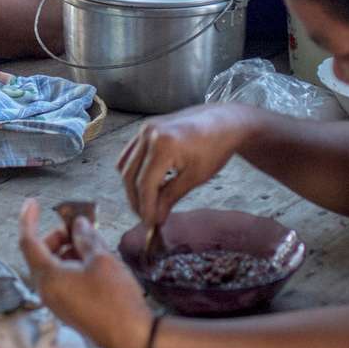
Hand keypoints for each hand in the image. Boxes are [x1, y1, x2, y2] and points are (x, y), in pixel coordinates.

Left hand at [17, 198, 150, 347]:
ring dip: (67, 251)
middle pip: (40, 255)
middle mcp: (47, 291)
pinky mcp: (70, 310)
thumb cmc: (115, 296)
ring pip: (53, 269)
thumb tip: (78, 224)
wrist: (131, 337)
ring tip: (93, 244)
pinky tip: (95, 263)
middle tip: (77, 227)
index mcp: (48, 277)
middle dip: (56, 237)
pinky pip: (63, 281)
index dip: (28, 219)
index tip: (32, 202)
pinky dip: (72, 266)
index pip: (28, 242)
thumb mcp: (101, 259)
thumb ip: (85, 238)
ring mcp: (57, 303)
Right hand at [116, 103, 254, 228]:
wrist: (223, 122)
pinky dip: (134, 172)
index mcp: (162, 145)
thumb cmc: (215, 148)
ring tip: (148, 203)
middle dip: (136, 200)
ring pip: (125, 166)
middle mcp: (148, 134)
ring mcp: (143, 129)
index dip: (145, 208)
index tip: (150, 225)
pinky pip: (129, 154)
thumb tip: (155, 218)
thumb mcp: (195, 177)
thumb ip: (170, 197)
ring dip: (132, 187)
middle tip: (147, 218)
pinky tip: (149, 184)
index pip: (145, 184)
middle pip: (130, 176)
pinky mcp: (144, 128)